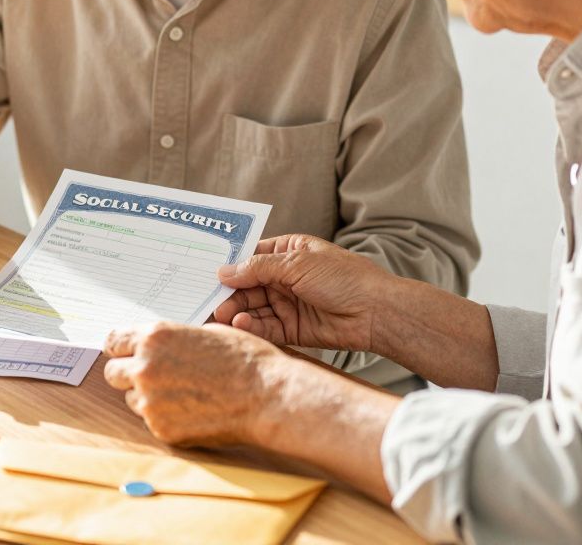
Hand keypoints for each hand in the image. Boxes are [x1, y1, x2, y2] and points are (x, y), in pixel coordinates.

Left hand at [103, 322, 290, 446]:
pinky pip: (152, 421)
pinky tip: (193, 411)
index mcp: (155, 338)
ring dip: (147, 397)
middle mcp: (145, 368)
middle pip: (113, 373)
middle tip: (152, 376)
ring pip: (131, 399)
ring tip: (183, 394)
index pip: (114, 340)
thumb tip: (163, 344)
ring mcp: (150, 402)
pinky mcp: (161, 429)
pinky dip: (166, 417)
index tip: (124, 352)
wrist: (266, 397)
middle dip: (128, 374)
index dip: (121, 347)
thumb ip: (175, 338)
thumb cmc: (246, 361)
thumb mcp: (207, 332)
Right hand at [213, 234, 393, 352]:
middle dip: (229, 293)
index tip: (205, 274)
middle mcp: (285, 277)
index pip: (250, 257)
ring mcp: (288, 303)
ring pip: (252, 307)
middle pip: (247, 285)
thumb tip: (224, 272)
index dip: (229, 265)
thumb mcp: (297, 264)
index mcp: (288, 252)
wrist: (376, 312)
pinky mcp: (292, 328)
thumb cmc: (344, 278)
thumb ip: (258, 268)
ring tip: (223, 315)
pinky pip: (265, 327)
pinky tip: (240, 323)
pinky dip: (250, 326)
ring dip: (236, 311)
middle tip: (210, 302)